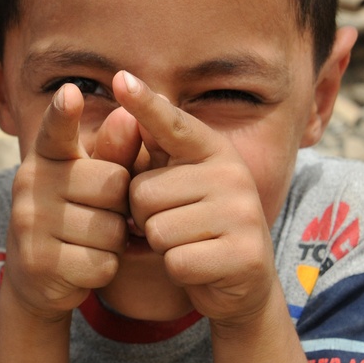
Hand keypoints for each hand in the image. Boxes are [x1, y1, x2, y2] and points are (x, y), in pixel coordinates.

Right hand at [5, 83, 139, 320]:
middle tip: (101, 213)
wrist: (36, 277)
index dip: (64, 113)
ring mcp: (29, 224)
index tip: (71, 92)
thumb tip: (129, 115)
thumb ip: (114, 152)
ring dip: (114, 240)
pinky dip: (105, 267)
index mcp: (44, 157)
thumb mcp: (91, 183)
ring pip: (109, 228)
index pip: (55, 131)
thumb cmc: (74, 216)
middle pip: (111, 184)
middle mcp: (29, 184)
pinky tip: (86, 263)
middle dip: (120, 204)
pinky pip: (101, 262)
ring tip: (92, 240)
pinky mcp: (39, 263)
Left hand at [113, 71, 275, 327]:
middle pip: (143, 192)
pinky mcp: (243, 254)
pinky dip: (176, 269)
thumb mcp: (171, 187)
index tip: (120, 79)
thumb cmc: (194, 226)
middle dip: (144, 216)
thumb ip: (145, 157)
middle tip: (173, 223)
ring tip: (186, 242)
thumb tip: (123, 116)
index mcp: (212, 150)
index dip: (145, 104)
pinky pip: (176, 260)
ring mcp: (242, 213)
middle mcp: (232, 174)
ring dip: (160, 244)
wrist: (242, 283)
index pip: (172, 124)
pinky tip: (197, 266)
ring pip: (157, 228)